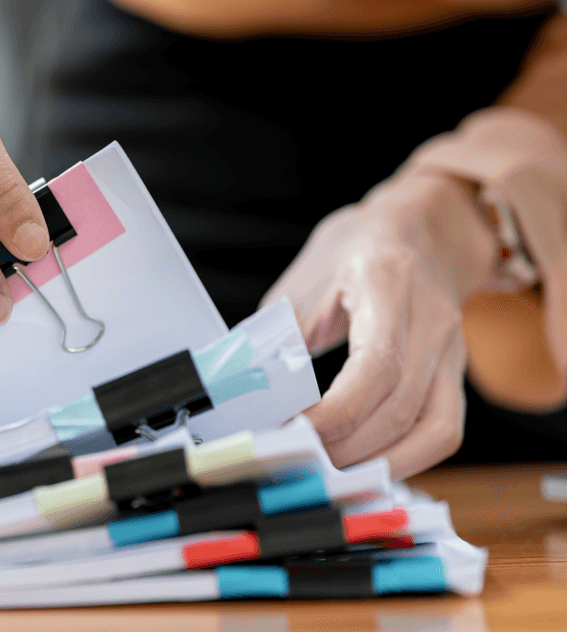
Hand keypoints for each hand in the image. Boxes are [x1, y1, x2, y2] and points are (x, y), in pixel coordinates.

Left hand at [263, 173, 497, 477]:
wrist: (418, 229)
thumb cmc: (352, 253)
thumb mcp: (304, 282)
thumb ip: (278, 336)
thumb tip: (244, 392)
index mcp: (387, 283)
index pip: (376, 366)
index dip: (336, 412)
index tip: (293, 431)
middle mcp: (432, 319)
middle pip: (402, 407)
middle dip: (347, 447)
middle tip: (299, 460)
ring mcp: (453, 350)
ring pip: (435, 430)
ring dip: (380, 463)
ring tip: (331, 471)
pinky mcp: (456, 374)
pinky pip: (443, 431)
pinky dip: (406, 458)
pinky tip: (366, 464)